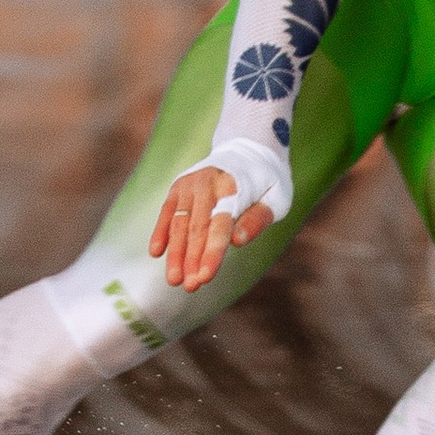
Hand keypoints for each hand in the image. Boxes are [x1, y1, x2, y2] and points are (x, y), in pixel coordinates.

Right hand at [151, 163, 274, 292]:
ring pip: (179, 222)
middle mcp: (208, 182)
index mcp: (235, 185)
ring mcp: (190, 183)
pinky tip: (156, 253)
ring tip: (174, 280)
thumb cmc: (267, 180)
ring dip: (175, 253)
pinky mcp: (179, 186)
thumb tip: (237, 241)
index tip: (205, 277)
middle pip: (197, 227)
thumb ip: (258, 219)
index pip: (221, 224)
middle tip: (190, 287)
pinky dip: (161, 231)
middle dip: (192, 259)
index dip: (212, 252)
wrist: (248, 147)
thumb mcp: (278, 197)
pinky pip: (167, 211)